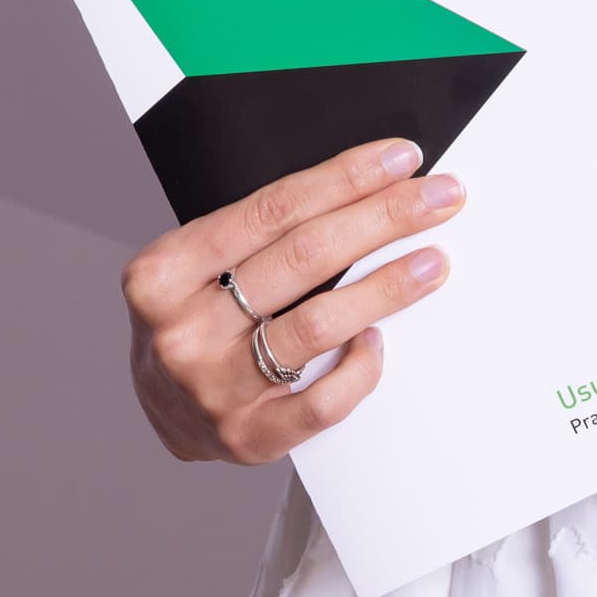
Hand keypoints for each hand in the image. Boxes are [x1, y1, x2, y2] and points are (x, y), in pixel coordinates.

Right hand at [121, 138, 465, 466]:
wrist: (156, 409)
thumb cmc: (190, 318)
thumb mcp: (194, 265)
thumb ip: (258, 234)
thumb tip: (366, 190)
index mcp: (163, 273)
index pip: (274, 209)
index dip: (345, 178)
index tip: (400, 159)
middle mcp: (184, 331)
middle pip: (305, 257)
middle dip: (384, 217)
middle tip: (439, 197)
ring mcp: (215, 389)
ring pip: (319, 325)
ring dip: (387, 287)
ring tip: (432, 262)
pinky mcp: (249, 438)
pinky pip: (324, 401)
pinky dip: (360, 368)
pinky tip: (378, 340)